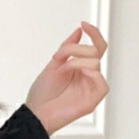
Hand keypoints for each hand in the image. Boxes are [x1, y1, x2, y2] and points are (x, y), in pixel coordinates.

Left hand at [24, 20, 108, 135]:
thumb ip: (68, 48)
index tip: (83, 24)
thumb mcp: (53, 64)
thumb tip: (79, 31)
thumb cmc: (41, 94)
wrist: (35, 113)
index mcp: (80, 68)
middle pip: (96, 51)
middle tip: (59, 58)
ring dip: (76, 62)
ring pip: (96, 64)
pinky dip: (92, 75)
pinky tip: (80, 74)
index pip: (97, 48)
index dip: (94, 34)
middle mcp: (88, 77)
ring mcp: (91, 89)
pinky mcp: (92, 101)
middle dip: (76, 50)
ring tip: (62, 71)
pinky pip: (103, 84)